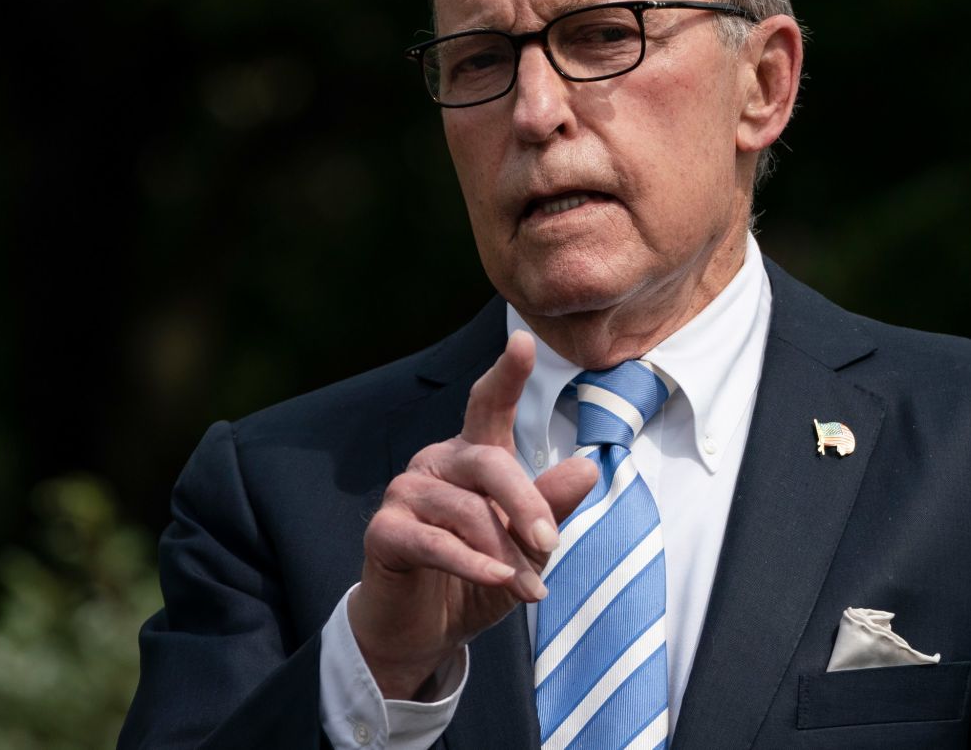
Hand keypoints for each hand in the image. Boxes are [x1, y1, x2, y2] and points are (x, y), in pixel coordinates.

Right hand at [347, 330, 597, 699]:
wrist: (426, 631)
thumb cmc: (480, 576)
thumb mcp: (526, 547)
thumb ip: (550, 508)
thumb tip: (585, 468)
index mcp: (473, 454)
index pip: (489, 405)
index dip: (507, 373)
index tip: (524, 340)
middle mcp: (437, 461)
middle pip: (489, 462)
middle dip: (526, 504)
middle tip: (551, 544)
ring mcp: (405, 493)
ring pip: (466, 509)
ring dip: (504, 552)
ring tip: (529, 589)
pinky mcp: (384, 531)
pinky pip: (434, 541)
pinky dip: (472, 563)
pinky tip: (498, 580)